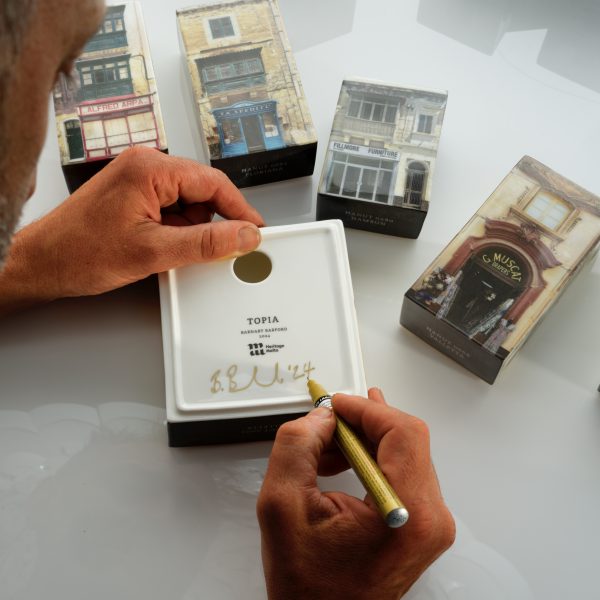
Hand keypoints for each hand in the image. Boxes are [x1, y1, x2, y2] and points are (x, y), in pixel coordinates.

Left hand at [0, 147, 263, 313]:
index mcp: (150, 169)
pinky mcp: (133, 197)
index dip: (240, 209)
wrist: (42, 264)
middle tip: (213, 251)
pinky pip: (171, 210)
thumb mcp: (154, 252)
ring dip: (190, 230)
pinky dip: (175, 231)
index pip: (213, 182)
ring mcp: (137, 181)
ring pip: (188, 204)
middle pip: (202, 192)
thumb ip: (206, 243)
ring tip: (168, 252)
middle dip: (210, 224)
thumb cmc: (80, 252)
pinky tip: (161, 248)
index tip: (256, 230)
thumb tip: (243, 236)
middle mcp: (144, 168)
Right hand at [257, 389, 454, 599]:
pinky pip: (400, 471)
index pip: (404, 432)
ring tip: (324, 448)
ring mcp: (429, 522)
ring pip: (402, 452)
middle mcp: (430, 518)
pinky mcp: (420, 524)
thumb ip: (296, 446)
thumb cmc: (308, 586)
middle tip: (327, 420)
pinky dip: (369, 459)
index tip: (336, 404)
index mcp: (407, 513)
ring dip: (362, 441)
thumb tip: (320, 417)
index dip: (366, 409)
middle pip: (405, 439)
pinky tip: (339, 462)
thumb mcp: (281, 505)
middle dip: (361, 423)